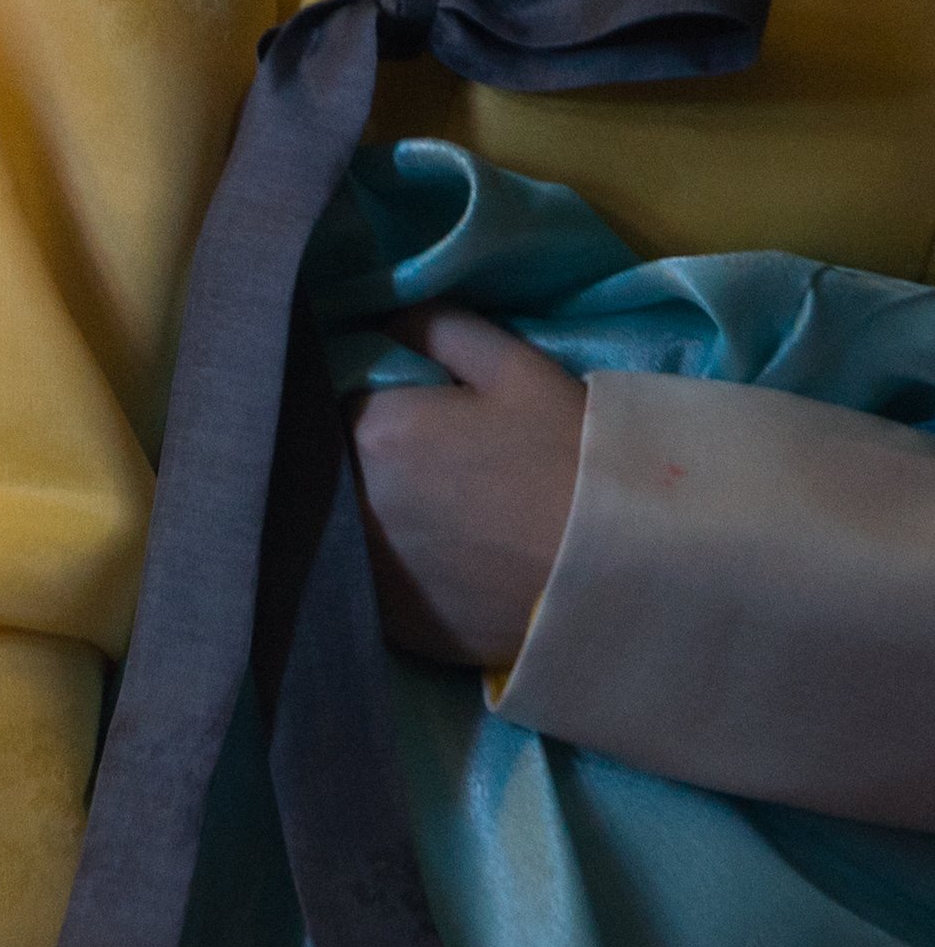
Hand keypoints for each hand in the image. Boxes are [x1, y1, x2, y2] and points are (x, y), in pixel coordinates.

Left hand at [345, 306, 584, 671]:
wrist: (624, 572)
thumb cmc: (569, 455)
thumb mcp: (512, 366)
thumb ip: (435, 328)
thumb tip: (384, 319)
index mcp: (373, 432)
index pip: (326, 403)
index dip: (352, 401)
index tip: (380, 406)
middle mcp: (353, 506)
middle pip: (323, 469)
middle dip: (345, 456)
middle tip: (401, 460)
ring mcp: (369, 575)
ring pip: (335, 529)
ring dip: (354, 514)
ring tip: (411, 509)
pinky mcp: (393, 628)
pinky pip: (365, 584)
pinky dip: (379, 568)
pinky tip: (420, 558)